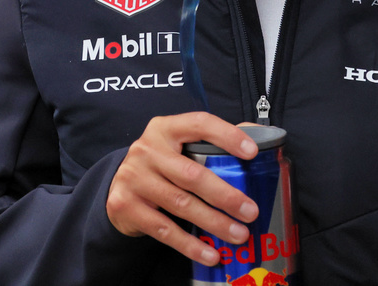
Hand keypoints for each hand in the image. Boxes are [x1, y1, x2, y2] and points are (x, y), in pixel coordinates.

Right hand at [106, 112, 259, 265]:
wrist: (118, 186)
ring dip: (213, 223)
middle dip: (225, 195)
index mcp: (165, 128)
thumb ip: (213, 139)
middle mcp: (147, 150)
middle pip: (191, 174)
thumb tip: (259, 135)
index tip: (253, 152)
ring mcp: (134, 178)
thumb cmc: (161, 164)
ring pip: (181, 204)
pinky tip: (211, 253)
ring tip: (239, 234)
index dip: (226, 136)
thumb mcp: (179, 144)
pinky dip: (190, 245)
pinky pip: (164, 230)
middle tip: (250, 211)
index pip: (199, 124)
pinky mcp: (125, 206)